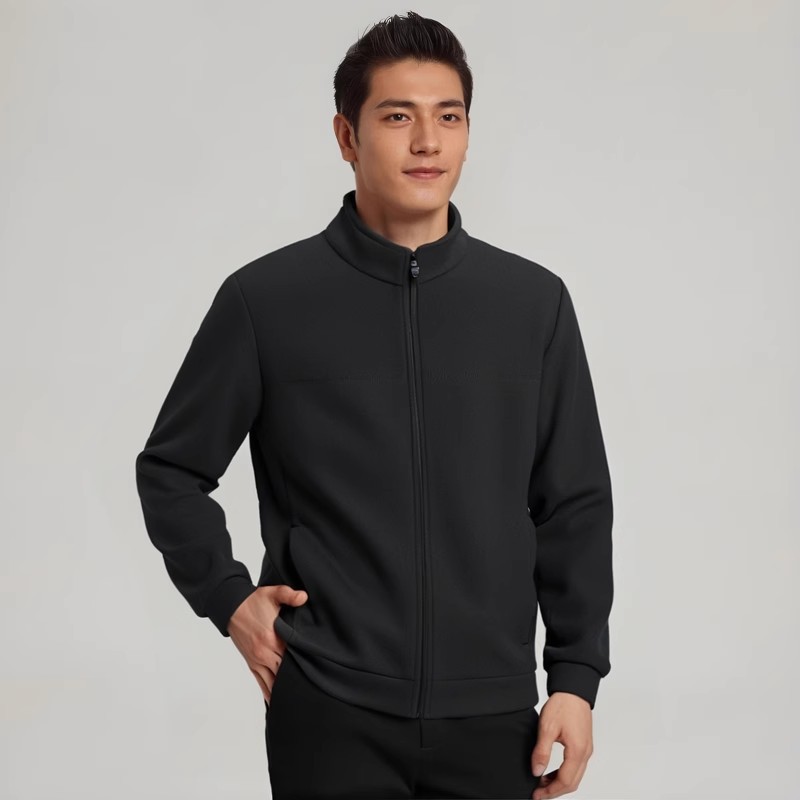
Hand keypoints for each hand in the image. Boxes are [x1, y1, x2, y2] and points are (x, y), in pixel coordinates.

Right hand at [227, 585, 307, 702]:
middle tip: (313, 690)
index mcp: (272, 637)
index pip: (292, 655)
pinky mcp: (251, 663)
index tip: (317, 670)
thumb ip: (289, 594)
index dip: (305, 663)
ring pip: (273, 682)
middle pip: (285, 671)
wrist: (231, 607)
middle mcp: (264, 652)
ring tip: (298, 701)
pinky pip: (261, 683)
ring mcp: (257, 660)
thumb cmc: (254, 601)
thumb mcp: (272, 593)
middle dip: (297, 679)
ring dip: (284, 690)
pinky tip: (277, 702)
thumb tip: (304, 597)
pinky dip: (269, 693)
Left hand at [530, 692, 593, 798]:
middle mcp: (585, 753)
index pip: (565, 781)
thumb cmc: (562, 705)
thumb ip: (542, 751)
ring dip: (559, 783)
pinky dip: (564, 774)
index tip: (537, 795)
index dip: (550, 791)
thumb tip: (536, 771)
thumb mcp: (547, 728)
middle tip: (538, 794)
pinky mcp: (584, 745)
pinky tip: (551, 772)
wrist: (573, 690)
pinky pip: (576, 767)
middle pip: (572, 783)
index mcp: (577, 751)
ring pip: (575, 776)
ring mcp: (586, 750)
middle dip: (555, 791)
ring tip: (542, 783)